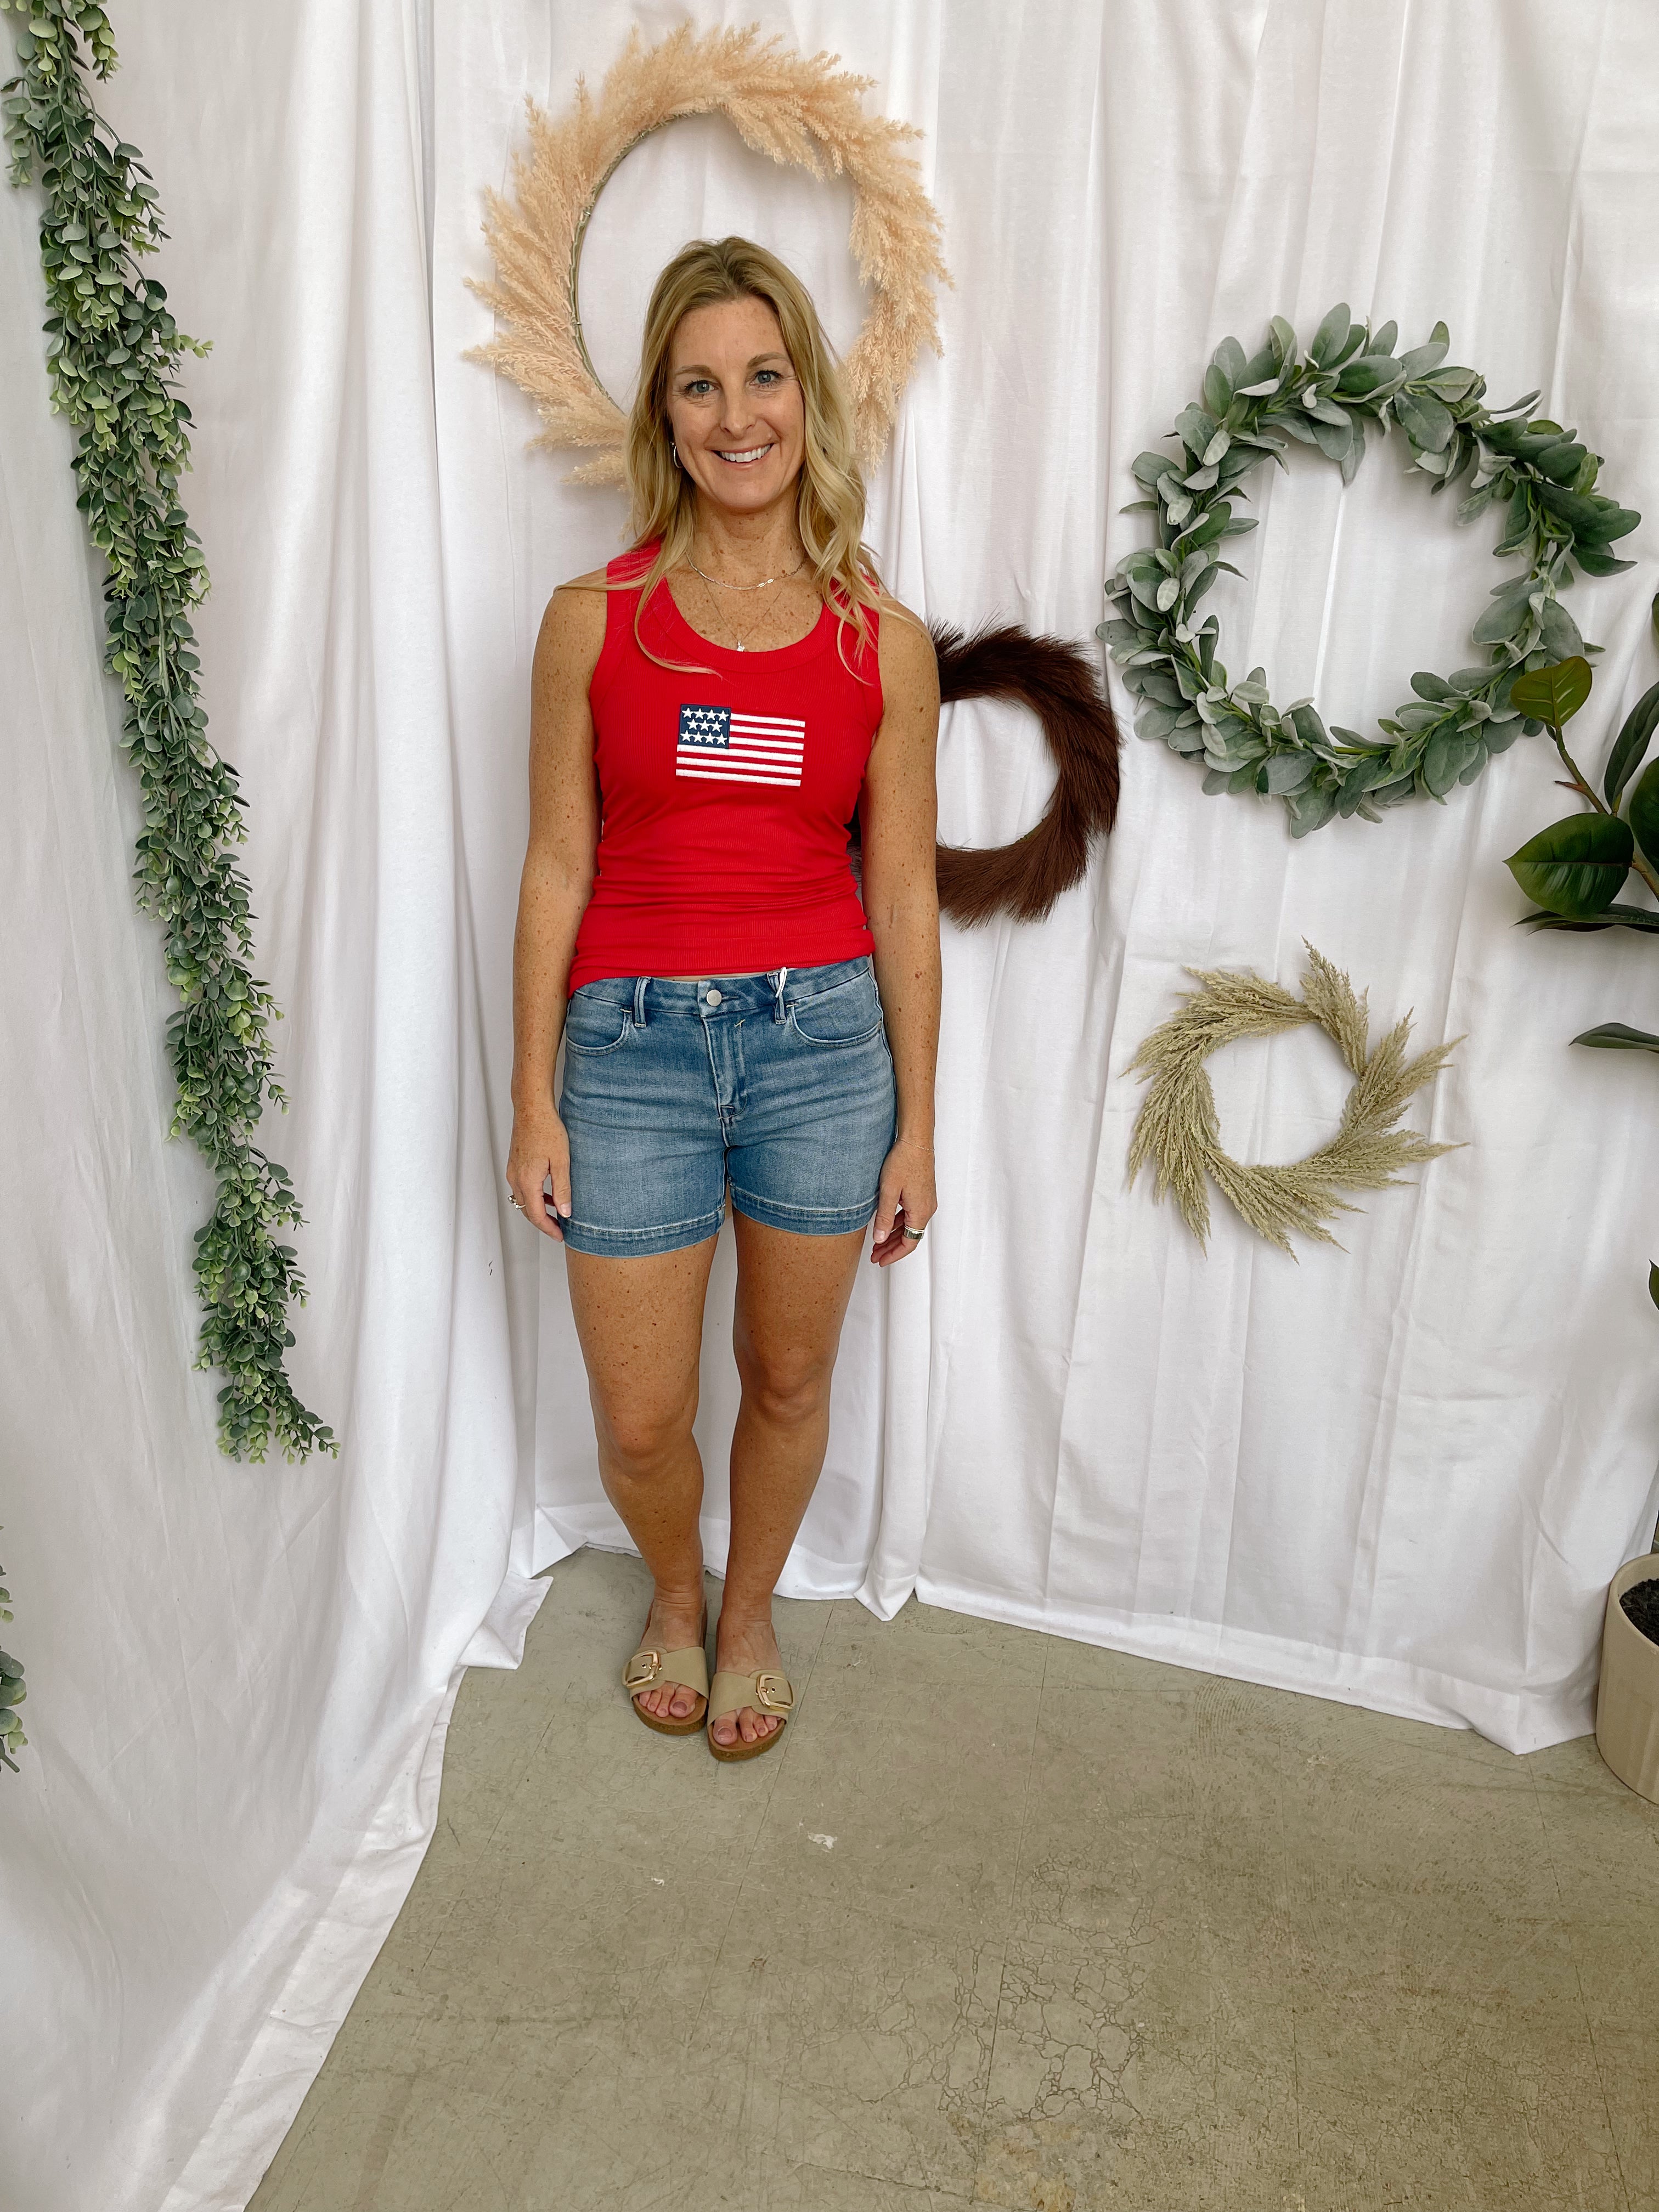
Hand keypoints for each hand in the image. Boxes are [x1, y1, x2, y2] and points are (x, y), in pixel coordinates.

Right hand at [506, 1102, 572, 1240]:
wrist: (532, 1109)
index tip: (560, 1236)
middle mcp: (516, 1178)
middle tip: (559, 1229)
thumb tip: (565, 1212)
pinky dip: (535, 1196)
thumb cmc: (547, 1130)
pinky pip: (522, 1188)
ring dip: (538, 1209)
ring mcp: (513, 1171)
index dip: (549, 1229)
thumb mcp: (561, 1162)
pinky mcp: (515, 1164)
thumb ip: (562, 1189)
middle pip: (527, 1211)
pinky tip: (548, 1193)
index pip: (536, 1215)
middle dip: (543, 1223)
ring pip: (524, 1200)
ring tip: (557, 1213)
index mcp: (527, 1181)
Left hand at [870, 1133, 935, 1265]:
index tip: (880, 1261)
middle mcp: (927, 1209)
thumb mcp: (889, 1192)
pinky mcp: (922, 1193)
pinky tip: (886, 1224)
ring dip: (894, 1235)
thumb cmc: (903, 1162)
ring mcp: (926, 1201)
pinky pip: (911, 1215)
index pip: (909, 1243)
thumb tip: (880, 1240)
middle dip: (891, 1248)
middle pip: (910, 1237)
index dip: (894, 1255)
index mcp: (921, 1212)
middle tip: (875, 1255)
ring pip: (910, 1226)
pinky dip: (899, 1223)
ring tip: (877, 1243)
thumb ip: (884, 1218)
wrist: (915, 1141)